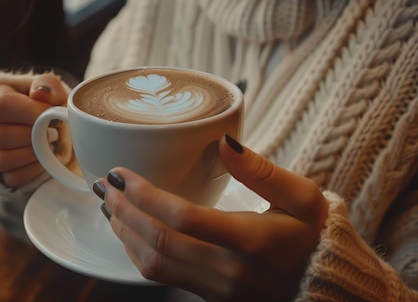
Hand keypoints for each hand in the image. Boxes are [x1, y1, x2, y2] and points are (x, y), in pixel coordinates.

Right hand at [0, 73, 67, 187]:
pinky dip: (34, 171)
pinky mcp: (5, 174)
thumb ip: (48, 85)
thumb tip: (40, 93)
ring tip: (50, 146)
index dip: (28, 112)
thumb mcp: (55, 91)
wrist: (62, 132)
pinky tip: (46, 160)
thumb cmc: (54, 107)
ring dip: (33, 154)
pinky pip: (13, 178)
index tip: (51, 115)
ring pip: (1, 160)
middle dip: (33, 136)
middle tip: (53, 133)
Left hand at [93, 135, 327, 300]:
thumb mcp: (302, 197)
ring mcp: (217, 288)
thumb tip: (223, 140)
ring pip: (154, 263)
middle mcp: (228, 269)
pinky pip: (163, 277)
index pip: (183, 218)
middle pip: (159, 241)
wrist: (322, 285)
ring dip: (125, 232)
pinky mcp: (209, 296)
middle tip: (105, 185)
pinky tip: (129, 233)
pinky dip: (138, 254)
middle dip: (124, 211)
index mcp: (251, 239)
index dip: (144, 195)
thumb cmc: (312, 236)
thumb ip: (261, 170)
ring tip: (109, 206)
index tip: (120, 172)